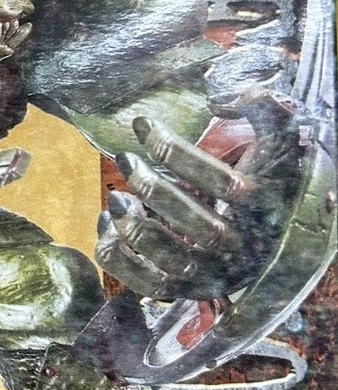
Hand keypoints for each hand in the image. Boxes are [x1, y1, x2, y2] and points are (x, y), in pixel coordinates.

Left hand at [95, 100, 298, 302]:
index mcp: (263, 207)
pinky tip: (108, 227)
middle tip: (125, 159)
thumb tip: (219, 99)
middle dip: (153, 189)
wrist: (282, 234)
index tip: (142, 124)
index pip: (219, 181)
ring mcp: (214, 272)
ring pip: (172, 262)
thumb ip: (264, 107)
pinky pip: (149, 285)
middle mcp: (242, 246)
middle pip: (197, 225)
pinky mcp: (188, 290)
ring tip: (115, 198)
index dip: (174, 150)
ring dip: (136, 230)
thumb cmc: (270, 177)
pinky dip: (121, 261)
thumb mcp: (281, 138)